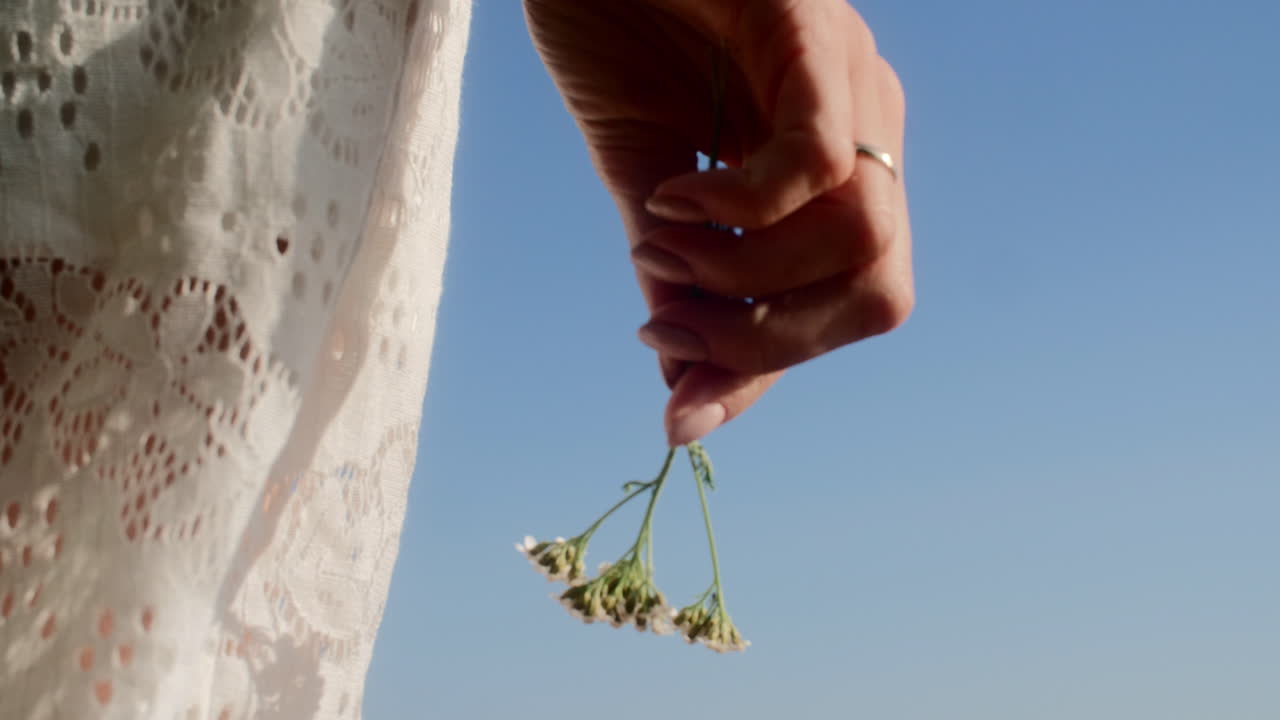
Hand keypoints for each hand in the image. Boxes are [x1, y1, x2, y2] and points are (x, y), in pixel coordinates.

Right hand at [525, 0, 912, 445]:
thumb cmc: (618, 37)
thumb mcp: (646, 187)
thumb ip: (679, 282)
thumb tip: (684, 397)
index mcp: (835, 171)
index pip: (848, 302)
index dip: (770, 368)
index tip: (682, 414)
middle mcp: (864, 129)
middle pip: (880, 289)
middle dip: (768, 342)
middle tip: (666, 324)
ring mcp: (849, 78)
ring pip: (859, 235)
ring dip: (745, 277)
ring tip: (659, 247)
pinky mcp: (812, 28)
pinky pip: (816, 158)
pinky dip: (740, 206)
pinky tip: (675, 193)